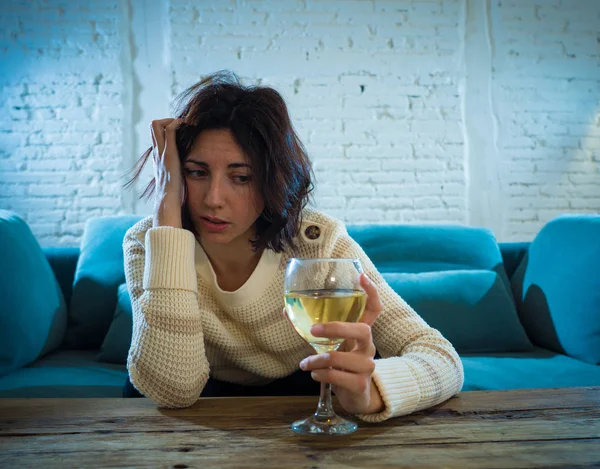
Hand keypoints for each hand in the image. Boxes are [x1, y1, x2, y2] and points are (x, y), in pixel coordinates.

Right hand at [150, 118, 183, 227]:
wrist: (168, 203)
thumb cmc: (174, 195)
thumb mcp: (175, 179)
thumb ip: (177, 171)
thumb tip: (189, 171)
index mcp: (158, 158)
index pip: (156, 135)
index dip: (166, 127)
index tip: (181, 132)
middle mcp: (157, 153)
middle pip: (153, 126)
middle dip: (167, 120)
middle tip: (182, 126)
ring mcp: (161, 153)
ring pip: (157, 125)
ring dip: (172, 120)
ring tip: (185, 126)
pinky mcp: (169, 154)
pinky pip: (169, 130)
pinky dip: (177, 124)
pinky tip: (188, 128)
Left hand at [299, 273, 384, 414]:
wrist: (356, 399)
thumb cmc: (340, 366)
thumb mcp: (328, 347)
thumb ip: (312, 331)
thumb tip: (286, 310)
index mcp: (361, 334)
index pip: (374, 309)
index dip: (371, 292)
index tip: (362, 276)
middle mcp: (368, 347)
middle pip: (363, 329)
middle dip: (336, 328)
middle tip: (314, 330)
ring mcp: (367, 366)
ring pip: (341, 358)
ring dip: (317, 360)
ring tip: (305, 364)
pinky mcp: (361, 385)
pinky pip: (337, 377)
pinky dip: (320, 375)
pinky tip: (314, 375)